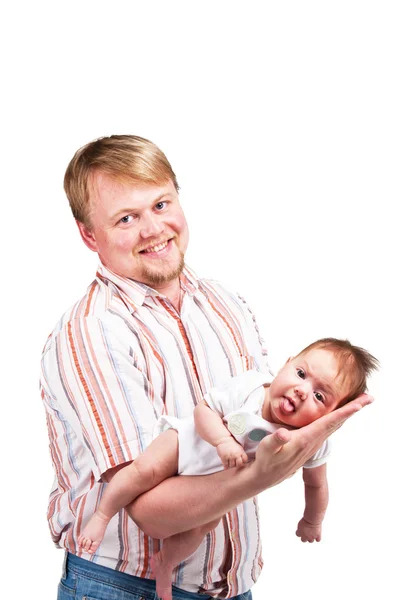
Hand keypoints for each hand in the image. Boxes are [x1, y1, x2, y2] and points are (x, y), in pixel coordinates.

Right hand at [216, 437, 247, 468]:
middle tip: (235, 464)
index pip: (245, 460)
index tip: (241, 461)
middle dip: (237, 465)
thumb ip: (241, 453)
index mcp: (240, 451)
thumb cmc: (232, 443)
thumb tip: (244, 461)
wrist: (223, 439)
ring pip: (232, 466)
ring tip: (230, 463)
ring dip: (231, 465)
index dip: (244, 462)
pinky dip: (226, 467)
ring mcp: (230, 456)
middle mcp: (236, 454)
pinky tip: (226, 466)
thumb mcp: (239, 447)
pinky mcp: (224, 457)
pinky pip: (226, 465)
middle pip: (239, 464)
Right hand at [252, 393, 372, 490]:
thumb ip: (276, 440)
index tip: (360, 404)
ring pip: (334, 425)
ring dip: (347, 414)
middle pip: (337, 422)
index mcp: (305, 439)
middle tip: (369, 397)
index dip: (345, 412)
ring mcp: (313, 443)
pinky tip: (340, 415)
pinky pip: (328, 428)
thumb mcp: (267, 448)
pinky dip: (337, 419)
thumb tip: (285, 434)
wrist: (266, 476)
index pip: (329, 422)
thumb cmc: (266, 460)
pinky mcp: (310, 443)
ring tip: (359, 403)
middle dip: (354, 409)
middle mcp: (313, 441)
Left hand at [296, 518, 321, 541]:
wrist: (312, 519)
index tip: (301, 529)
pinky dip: (318, 538)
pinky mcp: (317, 536)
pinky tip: (317, 534)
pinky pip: (318, 540)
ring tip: (313, 532)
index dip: (300, 532)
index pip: (297, 534)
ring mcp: (311, 537)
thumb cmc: (306, 519)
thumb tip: (302, 529)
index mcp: (299, 532)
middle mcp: (305, 536)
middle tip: (307, 533)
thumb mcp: (301, 522)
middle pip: (303, 540)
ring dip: (311, 538)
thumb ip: (301, 527)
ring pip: (311, 541)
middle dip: (305, 537)